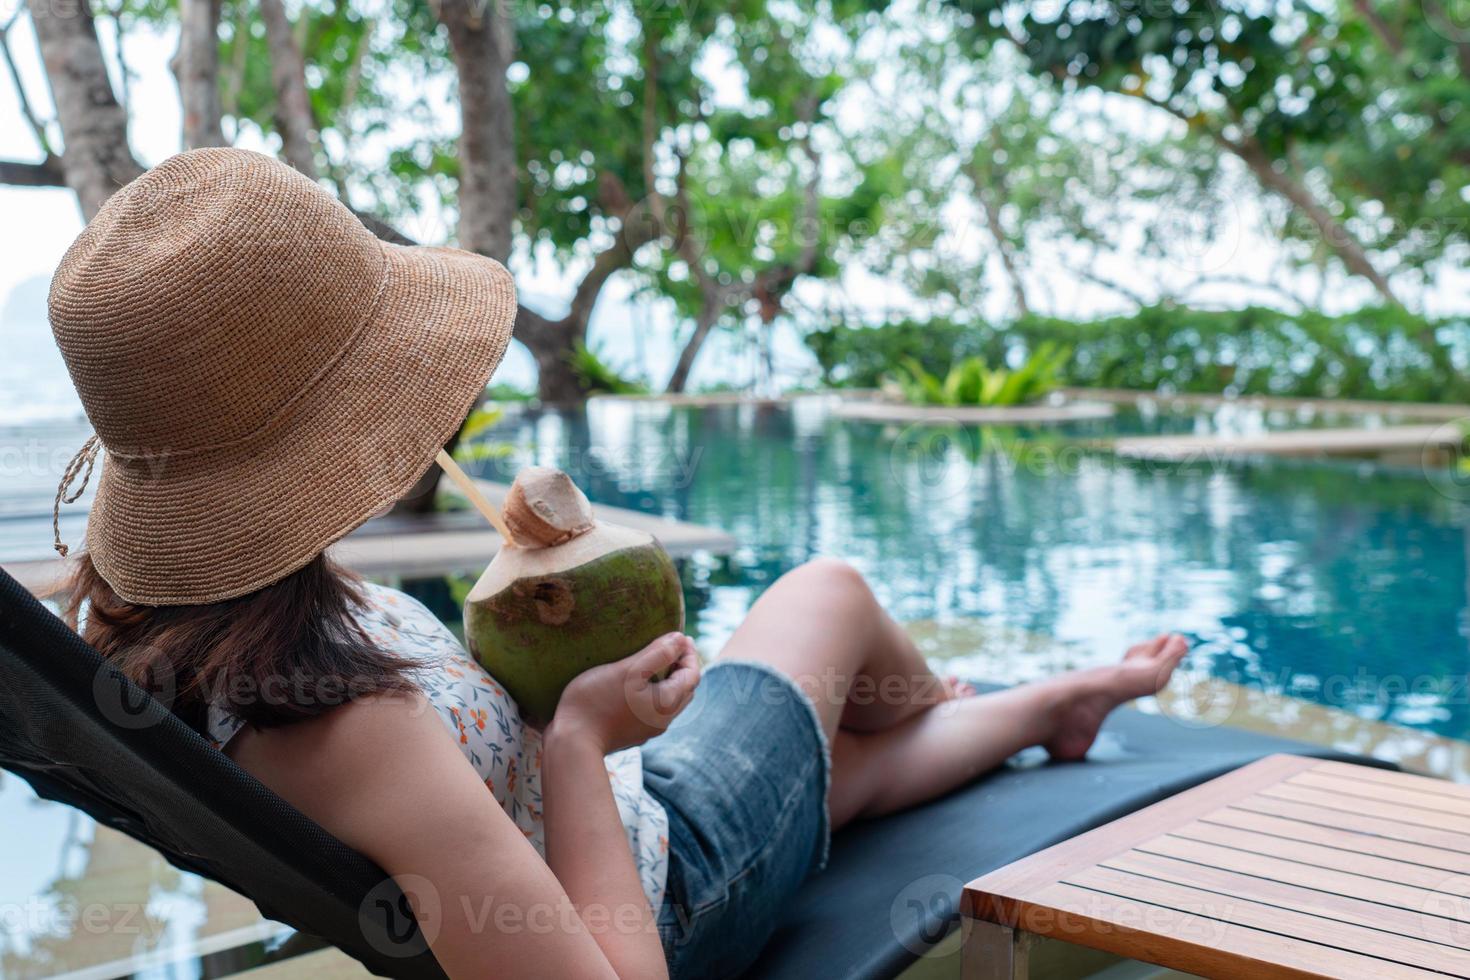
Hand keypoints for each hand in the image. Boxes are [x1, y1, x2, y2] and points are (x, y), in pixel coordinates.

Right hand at [546, 633, 700, 753]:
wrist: (572, 743)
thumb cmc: (597, 701)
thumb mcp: (629, 670)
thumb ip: (658, 653)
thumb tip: (682, 639)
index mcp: (668, 702)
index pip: (692, 675)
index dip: (690, 653)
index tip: (682, 637)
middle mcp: (664, 720)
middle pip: (685, 690)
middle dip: (683, 667)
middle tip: (672, 647)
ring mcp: (648, 730)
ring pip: (670, 702)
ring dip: (669, 681)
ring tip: (656, 663)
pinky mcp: (633, 734)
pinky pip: (654, 710)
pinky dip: (655, 693)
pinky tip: (637, 685)